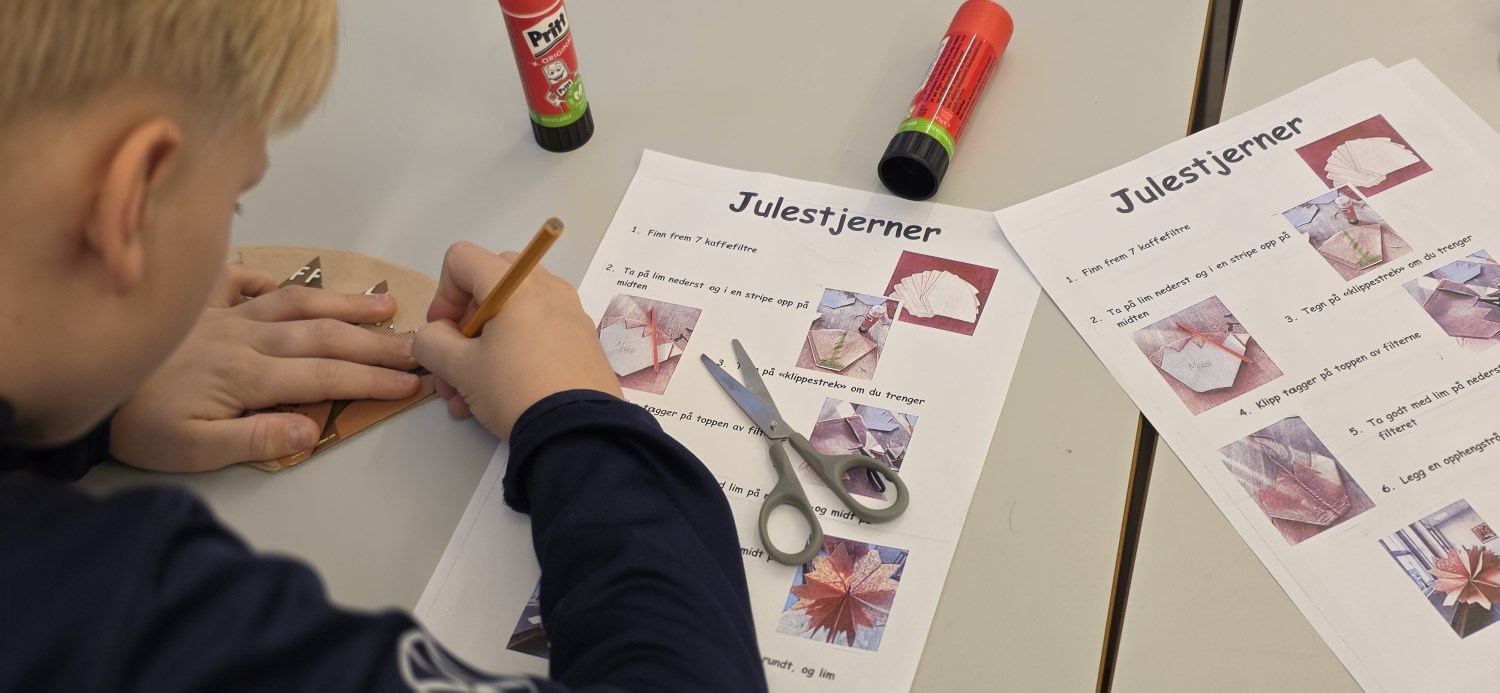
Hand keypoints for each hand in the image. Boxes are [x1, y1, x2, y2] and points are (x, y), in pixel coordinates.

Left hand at [109, 263, 423, 471]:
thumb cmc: (137, 428)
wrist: (81, 394)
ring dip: (342, 303)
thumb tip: (311, 430)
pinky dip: (267, 279)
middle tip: (418, 345)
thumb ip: (256, 439)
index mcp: (246, 376)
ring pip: (294, 303)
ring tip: (382, 304)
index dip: (373, 379)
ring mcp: (220, 317)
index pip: (325, 376)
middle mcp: (242, 338)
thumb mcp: (195, 452)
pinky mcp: (196, 306)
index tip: (412, 382)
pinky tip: (288, 284)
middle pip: (323, 336)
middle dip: (376, 341)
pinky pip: (238, 282)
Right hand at [413, 241, 619, 438]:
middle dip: (465, 322)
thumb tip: (433, 336)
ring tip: (467, 396)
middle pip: (490, 284)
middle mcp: (548, 289)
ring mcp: (571, 313)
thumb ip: (432, 342)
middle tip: (456, 361)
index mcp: (517, 285)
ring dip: (483, 348)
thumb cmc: (516, 390)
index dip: (443, 294)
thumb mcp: (461, 369)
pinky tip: (498, 398)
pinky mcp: (583, 340)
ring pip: (514, 314)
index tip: (442, 333)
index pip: (463, 259)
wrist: (580, 433)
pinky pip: (538, 333)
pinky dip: (514, 354)